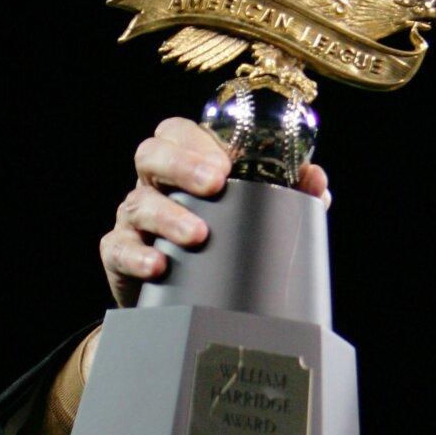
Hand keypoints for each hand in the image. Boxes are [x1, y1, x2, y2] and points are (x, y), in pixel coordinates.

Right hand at [99, 117, 330, 307]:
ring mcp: (133, 220)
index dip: (196, 139)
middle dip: (182, 165)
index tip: (227, 160)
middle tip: (215, 183)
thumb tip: (316, 179)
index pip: (177, 133)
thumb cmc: (217, 245)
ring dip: (169, 216)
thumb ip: (285, 195)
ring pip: (140, 204)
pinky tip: (159, 265)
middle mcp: (154, 186)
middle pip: (151, 156)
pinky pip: (120, 249)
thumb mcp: (250, 218)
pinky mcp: (119, 255)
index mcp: (181, 167)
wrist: (179, 301)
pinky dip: (138, 256)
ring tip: (198, 235)